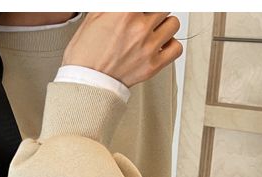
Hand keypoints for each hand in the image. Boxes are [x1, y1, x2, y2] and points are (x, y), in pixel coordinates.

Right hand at [62, 13, 182, 87]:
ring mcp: (148, 47)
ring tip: (152, 33)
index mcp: (125, 11)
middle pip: (162, 8)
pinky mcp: (153, 66)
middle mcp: (139, 28)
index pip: (148, 1)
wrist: (85, 84)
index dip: (141, 9)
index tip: (139, 13)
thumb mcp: (93, 18)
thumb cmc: (84, 56)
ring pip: (173, 24)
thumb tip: (124, 7)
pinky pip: (176, 48)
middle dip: (152, 14)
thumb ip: (112, 7)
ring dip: (163, 27)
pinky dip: (170, 46)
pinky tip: (159, 47)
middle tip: (144, 21)